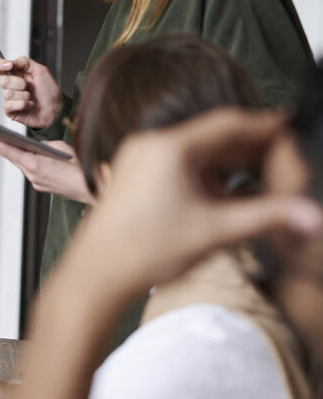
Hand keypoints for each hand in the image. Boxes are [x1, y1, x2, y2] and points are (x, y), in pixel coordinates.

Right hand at [0, 57, 62, 128]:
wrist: (56, 110)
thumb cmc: (50, 92)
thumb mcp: (41, 71)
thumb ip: (24, 62)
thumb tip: (10, 61)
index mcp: (16, 73)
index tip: (9, 66)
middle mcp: (11, 85)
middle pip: (2, 80)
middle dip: (19, 83)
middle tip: (29, 86)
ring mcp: (10, 98)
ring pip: (8, 93)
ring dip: (24, 95)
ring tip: (31, 97)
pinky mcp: (10, 110)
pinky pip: (9, 105)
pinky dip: (23, 104)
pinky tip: (29, 105)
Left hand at [0, 135, 93, 203]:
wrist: (94, 188)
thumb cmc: (81, 167)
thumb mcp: (61, 148)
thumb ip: (44, 145)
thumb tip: (35, 145)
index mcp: (35, 164)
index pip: (8, 151)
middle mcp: (32, 175)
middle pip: (13, 157)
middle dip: (1, 146)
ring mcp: (37, 183)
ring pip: (22, 164)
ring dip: (15, 154)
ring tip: (4, 142)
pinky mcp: (42, 186)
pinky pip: (31, 171)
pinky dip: (27, 162)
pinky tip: (27, 155)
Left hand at [63, 108, 322, 296]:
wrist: (97, 275)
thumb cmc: (144, 251)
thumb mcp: (216, 231)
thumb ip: (268, 217)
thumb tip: (311, 215)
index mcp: (168, 148)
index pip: (228, 123)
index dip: (264, 126)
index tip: (289, 127)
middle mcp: (149, 146)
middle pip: (211, 137)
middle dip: (249, 148)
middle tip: (283, 158)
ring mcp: (137, 160)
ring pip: (194, 153)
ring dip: (227, 165)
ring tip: (260, 179)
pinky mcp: (132, 177)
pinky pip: (176, 166)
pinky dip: (203, 176)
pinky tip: (224, 197)